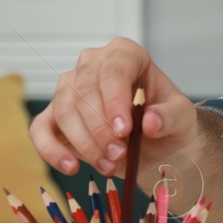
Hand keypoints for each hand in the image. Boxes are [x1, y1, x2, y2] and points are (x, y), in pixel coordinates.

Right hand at [29, 36, 198, 189]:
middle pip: (85, 92)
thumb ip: (170, 116)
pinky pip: (41, 130)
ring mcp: (69, 88)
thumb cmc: (167, 120)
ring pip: (64, 112)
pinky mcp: (53, 115)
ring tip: (109, 164)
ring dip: (85, 144)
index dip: (115, 101)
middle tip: (119, 153)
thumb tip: (150, 122)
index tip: (124, 130)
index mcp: (126, 54)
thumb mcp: (182, 117)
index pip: (113, 71)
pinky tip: (72, 167)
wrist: (157, 142)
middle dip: (100, 128)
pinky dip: (52, 151)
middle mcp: (92, 64)